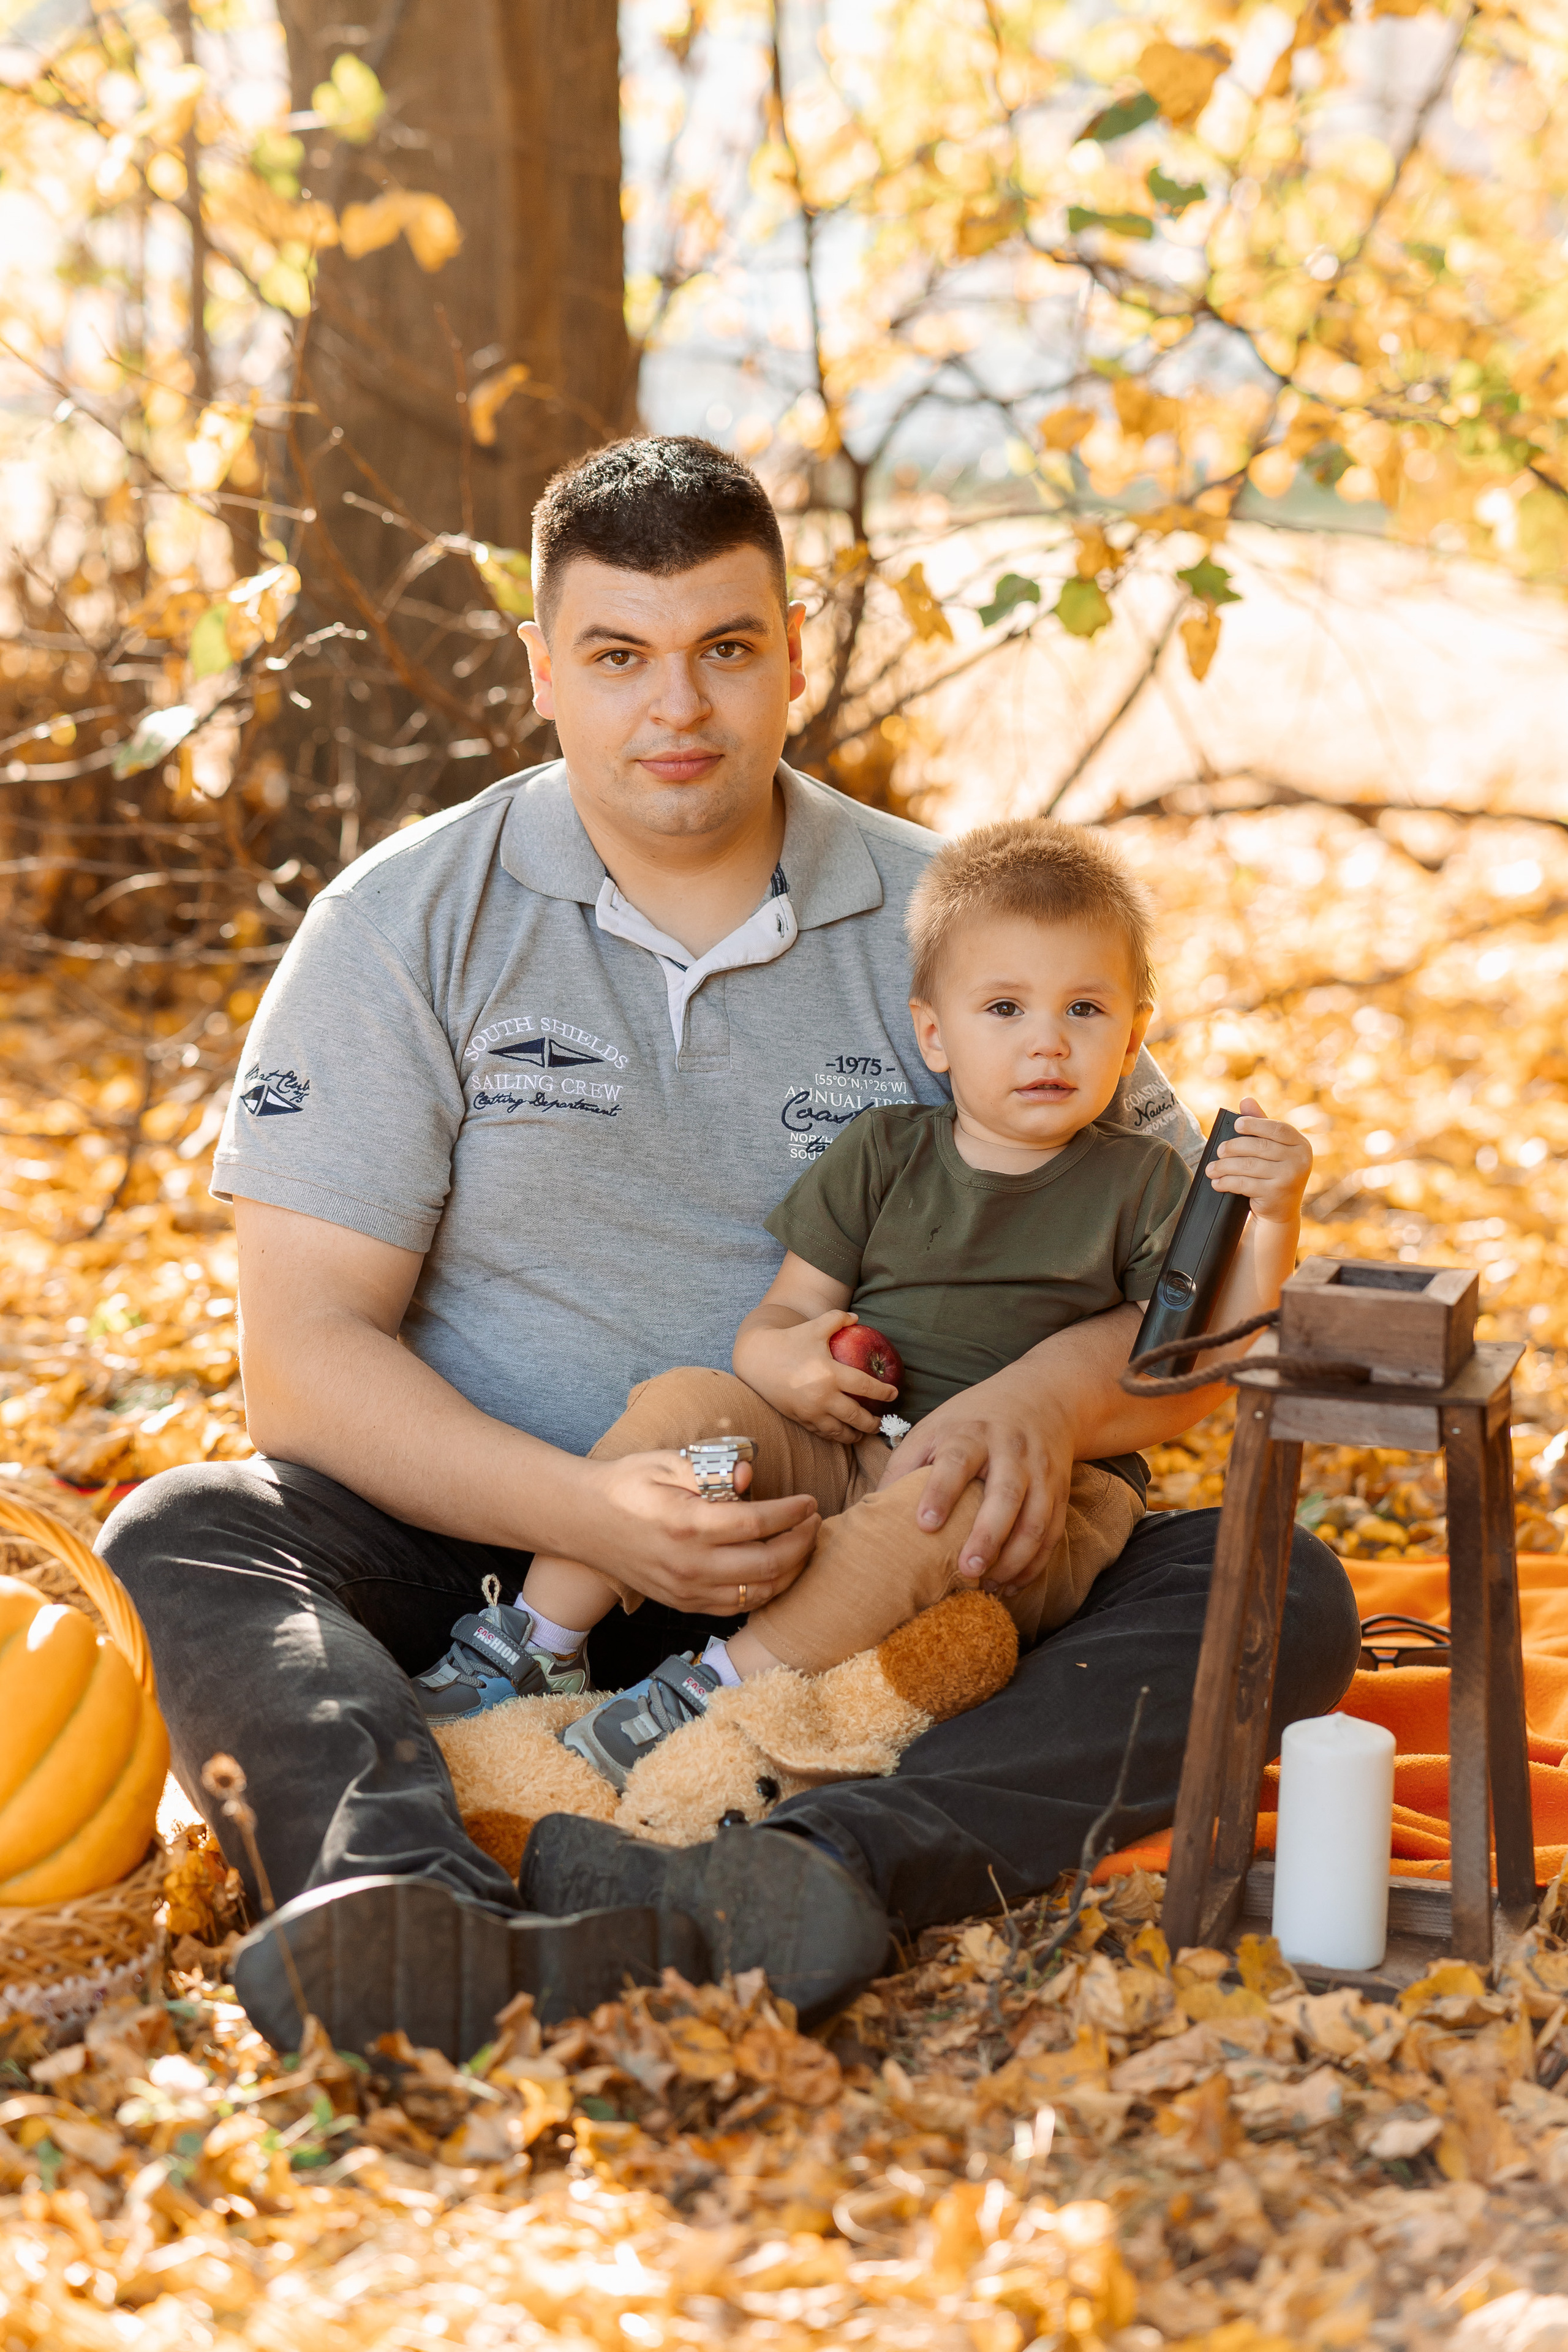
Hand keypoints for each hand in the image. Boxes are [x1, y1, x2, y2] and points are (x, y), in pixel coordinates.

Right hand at [574, 1449, 819, 1614]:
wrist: (583, 1521)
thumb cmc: (627, 1484)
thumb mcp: (665, 1463)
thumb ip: (711, 1471)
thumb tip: (750, 1476)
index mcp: (687, 1524)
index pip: (757, 1524)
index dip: (792, 1514)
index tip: (809, 1501)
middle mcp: (690, 1565)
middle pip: (767, 1564)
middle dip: (802, 1543)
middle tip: (814, 1521)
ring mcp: (686, 1590)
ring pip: (758, 1594)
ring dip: (791, 1571)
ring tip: (803, 1545)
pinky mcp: (683, 1604)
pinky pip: (736, 1607)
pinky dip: (765, 1592)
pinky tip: (777, 1570)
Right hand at [734, 1308, 897, 1440]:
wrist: (757, 1359)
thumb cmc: (789, 1341)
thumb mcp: (814, 1326)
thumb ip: (837, 1319)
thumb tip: (857, 1319)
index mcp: (830, 1373)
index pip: (865, 1386)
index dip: (883, 1392)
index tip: (894, 1394)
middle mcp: (822, 1396)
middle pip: (856, 1416)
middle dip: (872, 1423)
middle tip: (881, 1422)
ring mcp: (810, 1411)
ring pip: (839, 1431)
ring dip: (855, 1435)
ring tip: (863, 1433)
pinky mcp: (799, 1419)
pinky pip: (821, 1433)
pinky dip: (834, 1435)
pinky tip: (841, 1433)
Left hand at [879, 1364, 1073, 1592]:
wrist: (1041, 1397)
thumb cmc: (973, 1420)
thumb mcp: (934, 1427)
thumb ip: (905, 1465)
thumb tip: (873, 1510)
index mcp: (971, 1433)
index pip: (956, 1461)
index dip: (941, 1492)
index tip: (925, 1525)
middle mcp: (1010, 1451)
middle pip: (1005, 1494)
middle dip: (987, 1535)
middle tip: (966, 1569)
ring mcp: (1040, 1472)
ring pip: (1036, 1519)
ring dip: (1015, 1558)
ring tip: (989, 1586)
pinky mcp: (1059, 1492)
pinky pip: (1052, 1533)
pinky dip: (1034, 1563)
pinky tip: (1010, 1584)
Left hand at [1207, 1097, 1311, 1223]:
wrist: (1281, 1211)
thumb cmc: (1275, 1172)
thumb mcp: (1273, 1148)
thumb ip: (1261, 1124)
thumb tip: (1246, 1100)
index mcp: (1301, 1144)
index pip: (1278, 1129)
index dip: (1255, 1124)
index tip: (1236, 1125)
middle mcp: (1300, 1160)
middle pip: (1260, 1147)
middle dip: (1234, 1147)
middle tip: (1218, 1150)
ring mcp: (1289, 1178)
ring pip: (1249, 1166)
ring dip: (1225, 1166)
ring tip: (1211, 1168)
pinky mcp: (1275, 1194)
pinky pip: (1245, 1184)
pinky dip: (1227, 1182)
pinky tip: (1217, 1182)